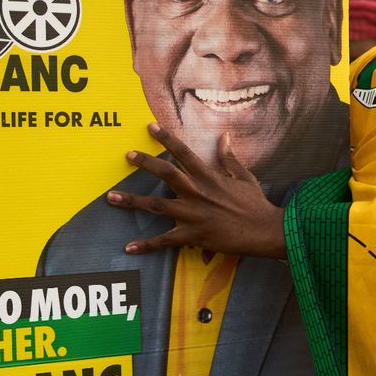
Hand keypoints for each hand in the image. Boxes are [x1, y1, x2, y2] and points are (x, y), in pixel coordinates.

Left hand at [108, 123, 286, 257]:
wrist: (264, 230)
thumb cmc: (255, 204)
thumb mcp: (244, 177)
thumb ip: (229, 158)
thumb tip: (224, 137)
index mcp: (208, 176)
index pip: (183, 152)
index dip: (166, 138)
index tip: (150, 127)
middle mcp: (196, 192)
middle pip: (164, 173)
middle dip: (143, 162)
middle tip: (127, 155)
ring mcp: (192, 214)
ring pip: (155, 205)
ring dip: (131, 201)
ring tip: (111, 197)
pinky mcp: (192, 235)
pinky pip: (164, 241)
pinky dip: (146, 245)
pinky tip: (129, 247)